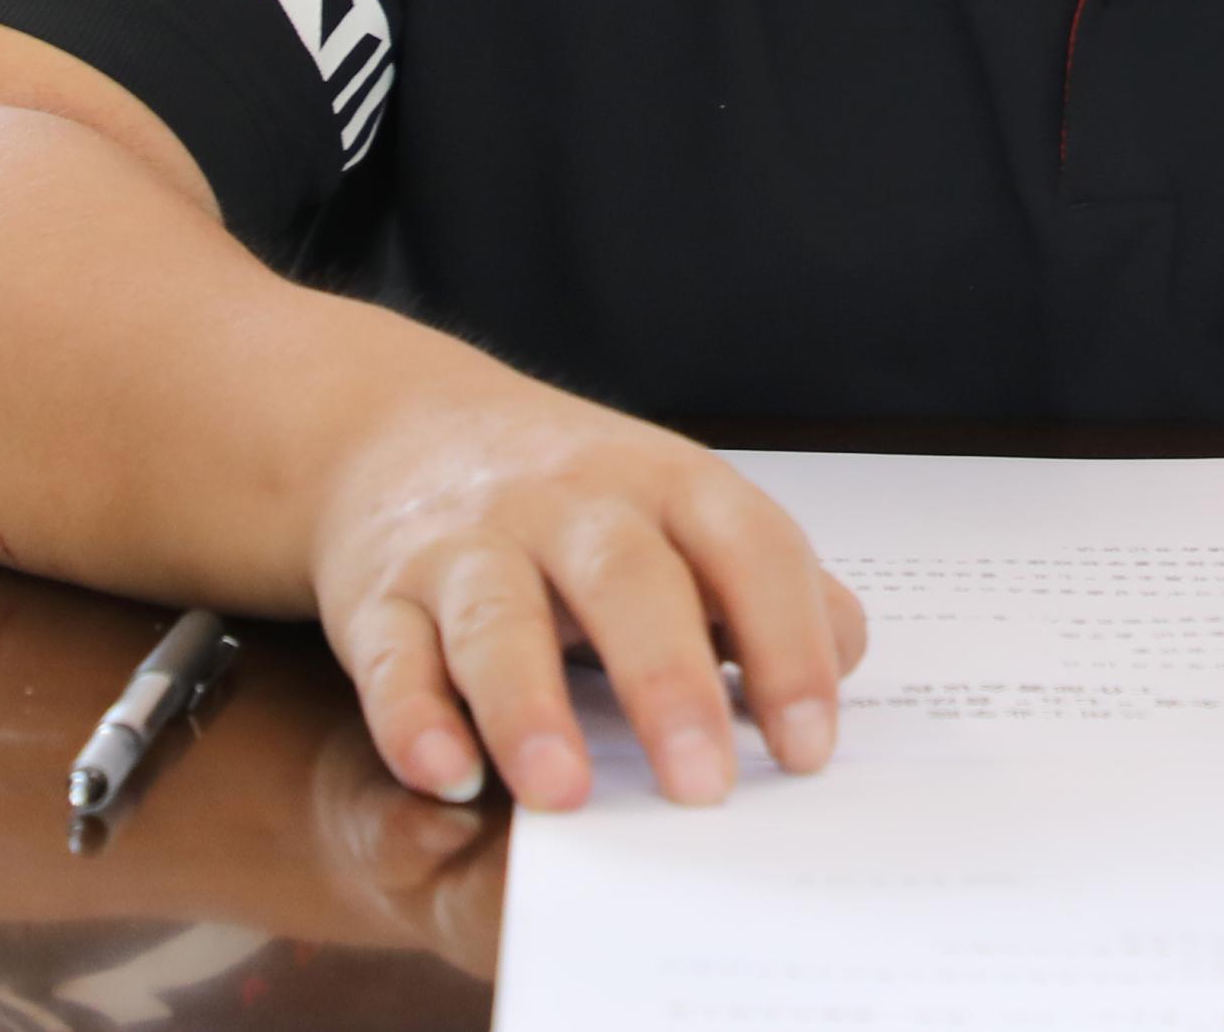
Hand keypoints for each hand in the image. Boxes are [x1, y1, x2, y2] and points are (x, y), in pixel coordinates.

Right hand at [306, 357, 870, 813]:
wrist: (401, 429)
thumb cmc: (576, 500)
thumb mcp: (683, 513)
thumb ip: (768, 583)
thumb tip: (845, 656)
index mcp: (667, 484)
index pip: (746, 549)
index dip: (786, 644)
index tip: (808, 746)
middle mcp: (569, 502)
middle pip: (626, 578)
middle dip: (668, 683)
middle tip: (703, 789)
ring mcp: (468, 543)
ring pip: (497, 616)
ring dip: (529, 706)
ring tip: (565, 794)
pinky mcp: (378, 594)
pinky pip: (392, 654)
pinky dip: (413, 716)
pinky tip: (444, 773)